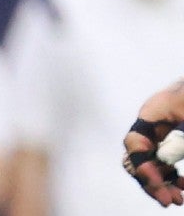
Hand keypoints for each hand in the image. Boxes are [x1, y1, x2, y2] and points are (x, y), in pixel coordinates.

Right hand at [123, 79, 183, 206]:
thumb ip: (178, 139)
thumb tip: (163, 161)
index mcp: (152, 112)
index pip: (134, 143)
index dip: (142, 166)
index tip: (158, 183)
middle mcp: (152, 123)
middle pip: (139, 157)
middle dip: (151, 181)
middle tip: (168, 200)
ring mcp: (164, 130)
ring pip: (152, 161)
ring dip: (162, 183)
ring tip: (176, 199)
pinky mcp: (175, 136)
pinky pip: (167, 159)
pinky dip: (172, 175)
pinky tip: (183, 185)